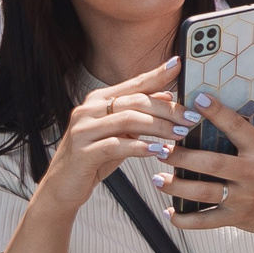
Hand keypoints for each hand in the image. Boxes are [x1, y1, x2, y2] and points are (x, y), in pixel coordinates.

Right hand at [40, 56, 185, 208]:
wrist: (63, 188)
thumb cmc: (94, 158)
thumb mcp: (120, 133)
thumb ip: (139, 113)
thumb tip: (168, 94)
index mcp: (98, 100)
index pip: (135, 83)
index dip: (158, 74)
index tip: (180, 64)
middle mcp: (88, 110)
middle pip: (136, 101)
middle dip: (168, 110)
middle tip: (191, 118)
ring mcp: (83, 130)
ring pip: (129, 120)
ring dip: (159, 127)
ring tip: (180, 134)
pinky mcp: (82, 152)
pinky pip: (116, 145)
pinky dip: (140, 147)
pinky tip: (157, 151)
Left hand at [162, 90, 253, 244]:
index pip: (237, 127)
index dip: (217, 113)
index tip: (198, 100)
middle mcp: (252, 173)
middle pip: (212, 164)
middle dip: (183, 156)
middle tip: (161, 148)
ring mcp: (243, 198)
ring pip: (203, 193)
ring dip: (177, 187)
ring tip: (156, 178)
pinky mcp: (236, 218)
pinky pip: (206, 221)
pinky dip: (185, 220)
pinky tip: (169, 212)